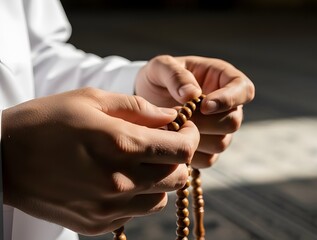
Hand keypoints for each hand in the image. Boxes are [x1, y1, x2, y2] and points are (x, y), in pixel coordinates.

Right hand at [1, 88, 199, 234]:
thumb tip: (171, 117)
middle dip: (178, 158)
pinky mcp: (96, 224)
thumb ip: (138, 108)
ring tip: (142, 163)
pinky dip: (137, 198)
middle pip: (177, 177)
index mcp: (122, 145)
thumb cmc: (45, 122)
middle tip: (165, 144)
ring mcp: (109, 208)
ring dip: (160, 180)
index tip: (184, 129)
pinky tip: (119, 180)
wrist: (0, 160)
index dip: (190, 137)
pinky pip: (135, 214)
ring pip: (160, 199)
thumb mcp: (92, 100)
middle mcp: (120, 182)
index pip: (182, 149)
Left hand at [135, 55, 254, 167]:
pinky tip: (172, 141)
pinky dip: (189, 153)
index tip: (204, 105)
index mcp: (224, 79)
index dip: (229, 100)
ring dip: (194, 137)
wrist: (146, 101)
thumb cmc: (157, 78)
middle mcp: (228, 106)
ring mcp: (220, 130)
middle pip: (233, 122)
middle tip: (178, 117)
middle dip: (205, 122)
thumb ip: (175, 75)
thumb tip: (192, 94)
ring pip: (221, 143)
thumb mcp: (160, 67)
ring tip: (172, 126)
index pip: (244, 90)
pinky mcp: (210, 150)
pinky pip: (208, 159)